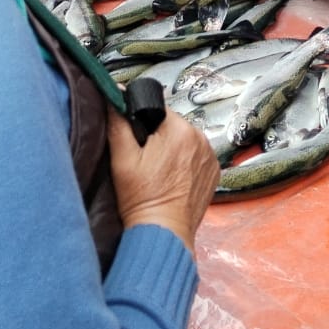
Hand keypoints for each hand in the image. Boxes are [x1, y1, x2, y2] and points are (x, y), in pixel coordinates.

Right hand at [107, 110, 218, 250]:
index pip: (159, 110)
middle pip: (173, 126)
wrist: (163, 231)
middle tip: (146, 161)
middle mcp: (201, 139)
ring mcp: (210, 157)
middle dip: (160, 138)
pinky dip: (186, 164)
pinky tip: (173, 179)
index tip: (139, 143)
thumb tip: (114, 97)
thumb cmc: (143, 199)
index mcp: (180, 130)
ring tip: (160, 172)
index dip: (145, 124)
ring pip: (186, 141)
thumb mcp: (122, 158)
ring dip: (174, 150)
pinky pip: (197, 157)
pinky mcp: (214, 173)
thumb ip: (118, 123)